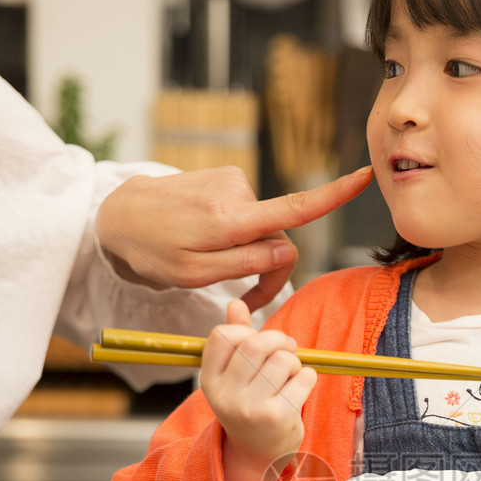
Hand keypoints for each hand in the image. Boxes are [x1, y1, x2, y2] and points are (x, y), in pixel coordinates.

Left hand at [95, 164, 372, 310]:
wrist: (116, 214)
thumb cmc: (150, 250)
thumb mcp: (193, 273)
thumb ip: (243, 264)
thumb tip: (286, 251)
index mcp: (231, 218)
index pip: (293, 208)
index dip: (333, 196)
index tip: (365, 177)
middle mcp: (238, 192)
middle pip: (280, 237)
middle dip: (268, 271)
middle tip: (242, 303)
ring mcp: (232, 181)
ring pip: (262, 229)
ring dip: (247, 253)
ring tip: (209, 264)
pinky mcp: (225, 179)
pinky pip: (247, 216)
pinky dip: (236, 236)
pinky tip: (204, 242)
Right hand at [201, 300, 317, 480]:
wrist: (258, 453)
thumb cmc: (249, 404)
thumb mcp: (234, 375)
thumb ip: (236, 339)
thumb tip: (235, 303)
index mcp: (210, 380)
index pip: (223, 335)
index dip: (247, 330)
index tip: (260, 341)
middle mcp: (226, 394)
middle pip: (256, 343)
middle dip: (279, 340)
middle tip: (288, 349)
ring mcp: (251, 408)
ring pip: (283, 359)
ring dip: (295, 361)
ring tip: (291, 375)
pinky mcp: (278, 417)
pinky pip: (303, 377)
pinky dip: (308, 376)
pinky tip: (300, 388)